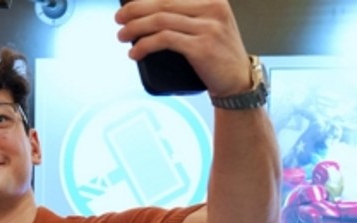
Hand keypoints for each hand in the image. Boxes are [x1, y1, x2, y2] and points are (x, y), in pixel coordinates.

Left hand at [116, 0, 252, 96]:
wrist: (238, 81)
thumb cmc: (218, 54)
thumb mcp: (210, 24)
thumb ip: (186, 14)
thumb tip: (146, 12)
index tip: (128, 4)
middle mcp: (212, 8)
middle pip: (162, 2)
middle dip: (134, 10)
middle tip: (119, 18)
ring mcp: (208, 27)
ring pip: (160, 20)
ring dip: (135, 28)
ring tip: (122, 35)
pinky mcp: (201, 47)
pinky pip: (164, 40)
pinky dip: (144, 45)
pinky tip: (135, 52)